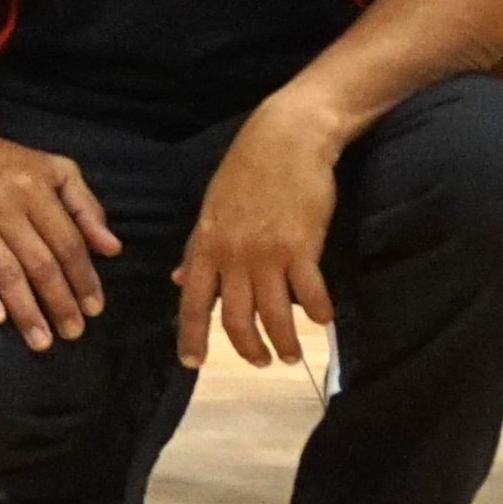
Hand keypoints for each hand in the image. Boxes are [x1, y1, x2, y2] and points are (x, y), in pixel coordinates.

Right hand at [0, 125, 116, 351]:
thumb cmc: (10, 164)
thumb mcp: (56, 171)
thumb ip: (86, 208)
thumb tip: (111, 249)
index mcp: (37, 191)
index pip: (67, 242)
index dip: (83, 277)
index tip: (95, 308)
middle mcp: (7, 209)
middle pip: (39, 263)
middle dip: (59, 302)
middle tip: (73, 333)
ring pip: (6, 272)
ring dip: (25, 310)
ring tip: (41, 341)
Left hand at [181, 101, 345, 369]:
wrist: (286, 138)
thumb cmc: (247, 170)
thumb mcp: (212, 208)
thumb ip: (196, 248)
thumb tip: (178, 280)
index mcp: (207, 245)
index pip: (192, 302)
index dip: (191, 337)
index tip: (192, 365)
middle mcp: (233, 255)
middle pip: (236, 319)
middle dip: (248, 349)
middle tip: (260, 363)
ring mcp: (268, 253)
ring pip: (273, 315)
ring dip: (284, 342)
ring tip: (291, 354)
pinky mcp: (302, 246)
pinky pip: (309, 294)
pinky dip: (318, 313)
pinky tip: (324, 320)